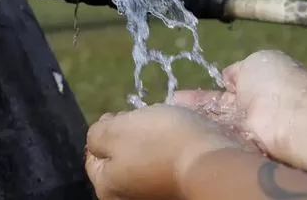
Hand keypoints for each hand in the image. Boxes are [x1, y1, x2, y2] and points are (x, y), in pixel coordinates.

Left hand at [85, 104, 241, 199]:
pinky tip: (180, 137)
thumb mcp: (116, 129)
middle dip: (130, 134)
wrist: (213, 162)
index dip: (106, 128)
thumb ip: (97, 134)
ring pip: (145, 157)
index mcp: (107, 187)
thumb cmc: (160, 142)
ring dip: (152, 140)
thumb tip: (99, 137)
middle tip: (145, 119)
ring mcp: (154, 194)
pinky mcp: (177, 188)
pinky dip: (170, 149)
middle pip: (120, 157)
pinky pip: (166, 162)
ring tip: (166, 125)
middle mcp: (129, 197)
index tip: (122, 114)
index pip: (93, 154)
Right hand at [174, 50, 306, 159]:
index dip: (203, 94)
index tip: (178, 95)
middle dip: (194, 108)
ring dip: (194, 121)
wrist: (289, 115)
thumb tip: (227, 77)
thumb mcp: (254, 62)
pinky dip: (201, 134)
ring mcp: (245, 130)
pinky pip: (218, 138)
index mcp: (255, 85)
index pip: (224, 90)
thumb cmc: (274, 82)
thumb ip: (238, 71)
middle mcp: (250, 109)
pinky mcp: (242, 147)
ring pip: (215, 124)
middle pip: (216, 110)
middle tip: (169, 106)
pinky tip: (180, 131)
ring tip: (169, 118)